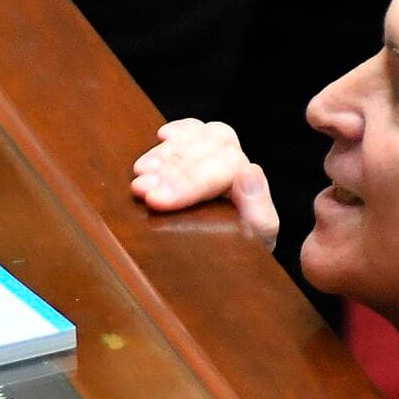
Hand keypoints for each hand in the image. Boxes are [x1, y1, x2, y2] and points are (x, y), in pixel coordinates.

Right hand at [130, 118, 280, 243]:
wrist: (228, 268)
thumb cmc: (238, 256)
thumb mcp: (253, 243)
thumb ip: (259, 212)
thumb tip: (251, 171)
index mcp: (251, 186)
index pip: (225, 169)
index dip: (188, 181)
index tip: (156, 200)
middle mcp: (238, 166)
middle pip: (207, 149)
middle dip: (171, 169)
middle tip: (140, 189)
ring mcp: (219, 158)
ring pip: (199, 136)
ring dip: (165, 153)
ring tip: (139, 173)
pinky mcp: (200, 155)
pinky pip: (193, 130)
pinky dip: (177, 131)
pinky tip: (161, 136)